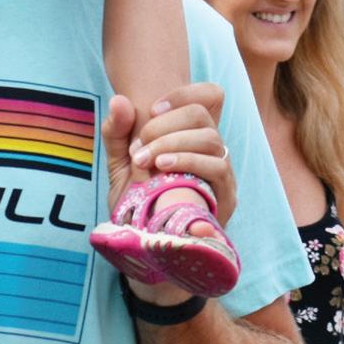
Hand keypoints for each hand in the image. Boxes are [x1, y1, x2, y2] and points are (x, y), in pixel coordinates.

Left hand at [101, 86, 234, 305]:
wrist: (148, 250)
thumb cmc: (139, 203)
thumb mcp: (121, 165)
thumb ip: (117, 133)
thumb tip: (119, 99)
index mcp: (191, 135)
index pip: (209, 95)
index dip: (184, 92)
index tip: (153, 108)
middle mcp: (212, 150)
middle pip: (204, 112)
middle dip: (167, 121)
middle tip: (140, 142)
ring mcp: (222, 173)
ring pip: (211, 138)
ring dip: (174, 142)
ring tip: (148, 158)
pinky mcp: (226, 197)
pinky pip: (218, 168)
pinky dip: (189, 161)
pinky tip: (163, 168)